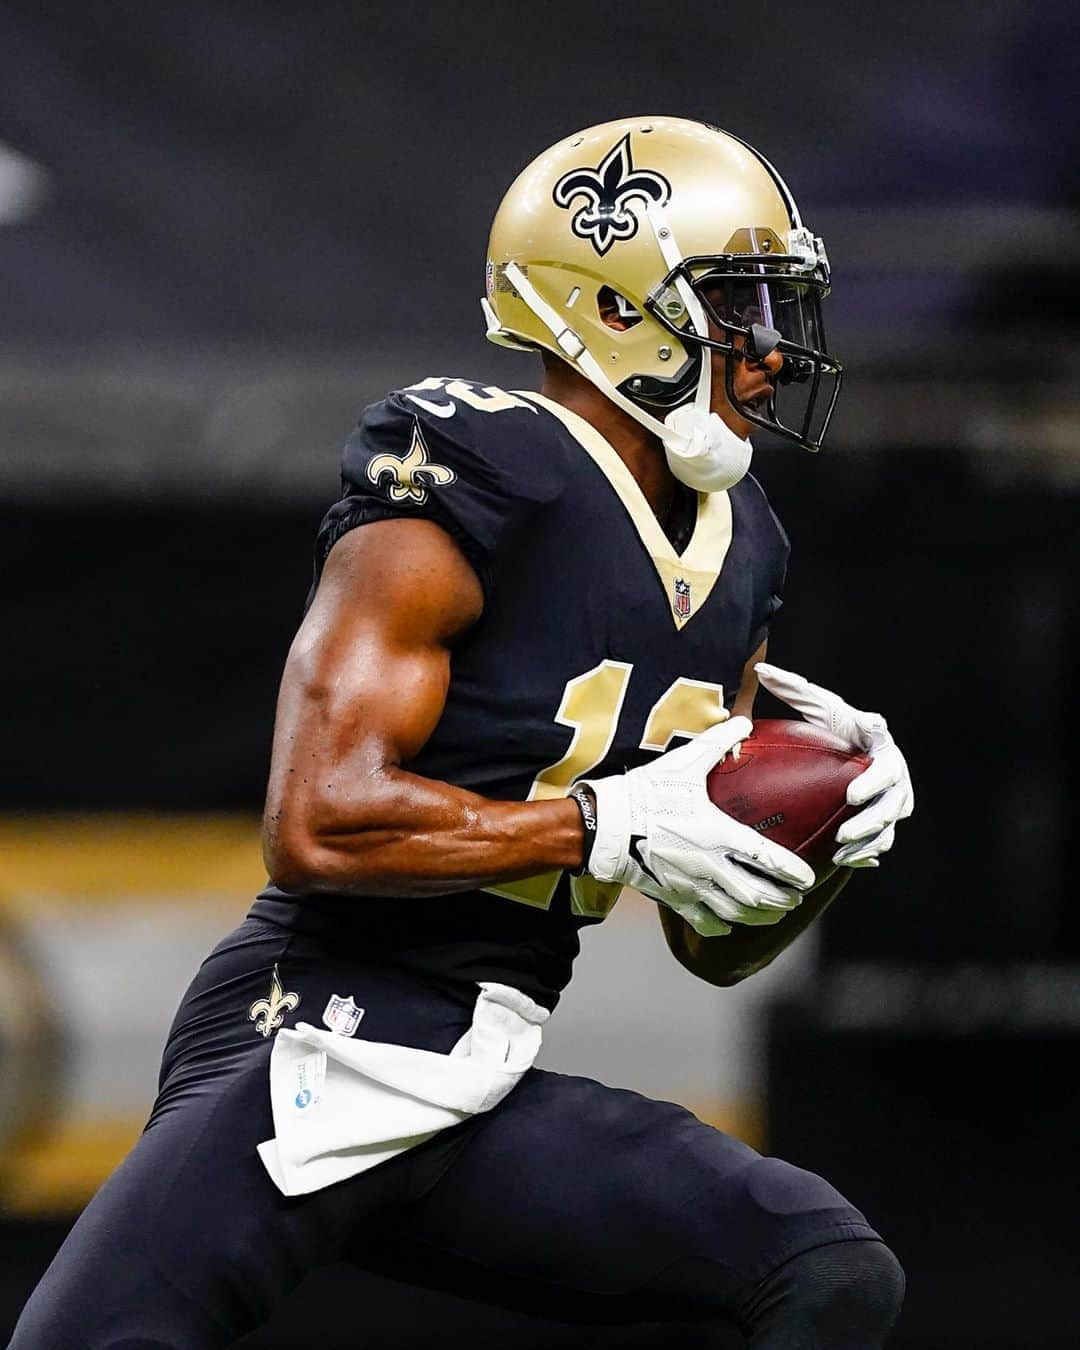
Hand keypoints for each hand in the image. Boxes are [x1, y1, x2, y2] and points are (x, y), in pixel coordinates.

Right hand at [580, 717, 813, 936]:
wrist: (607, 826)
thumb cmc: (646, 793)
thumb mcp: (684, 762)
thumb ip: (718, 742)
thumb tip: (744, 721)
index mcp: (719, 833)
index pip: (767, 860)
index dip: (792, 872)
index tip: (808, 878)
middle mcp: (711, 866)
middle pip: (758, 895)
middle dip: (782, 899)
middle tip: (796, 898)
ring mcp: (692, 887)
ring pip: (736, 913)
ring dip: (760, 916)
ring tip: (773, 913)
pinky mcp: (674, 898)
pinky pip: (704, 923)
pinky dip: (722, 927)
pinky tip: (729, 925)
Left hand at [754, 663, 913, 867]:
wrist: (854, 752)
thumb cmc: (835, 728)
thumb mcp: (818, 707)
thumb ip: (794, 689)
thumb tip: (762, 668)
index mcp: (881, 743)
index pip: (885, 753)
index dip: (876, 767)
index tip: (855, 776)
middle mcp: (895, 773)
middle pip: (893, 799)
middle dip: (873, 814)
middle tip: (845, 821)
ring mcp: (894, 800)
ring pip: (888, 827)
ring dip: (867, 840)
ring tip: (840, 849)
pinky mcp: (886, 822)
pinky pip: (880, 843)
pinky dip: (864, 853)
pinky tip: (844, 861)